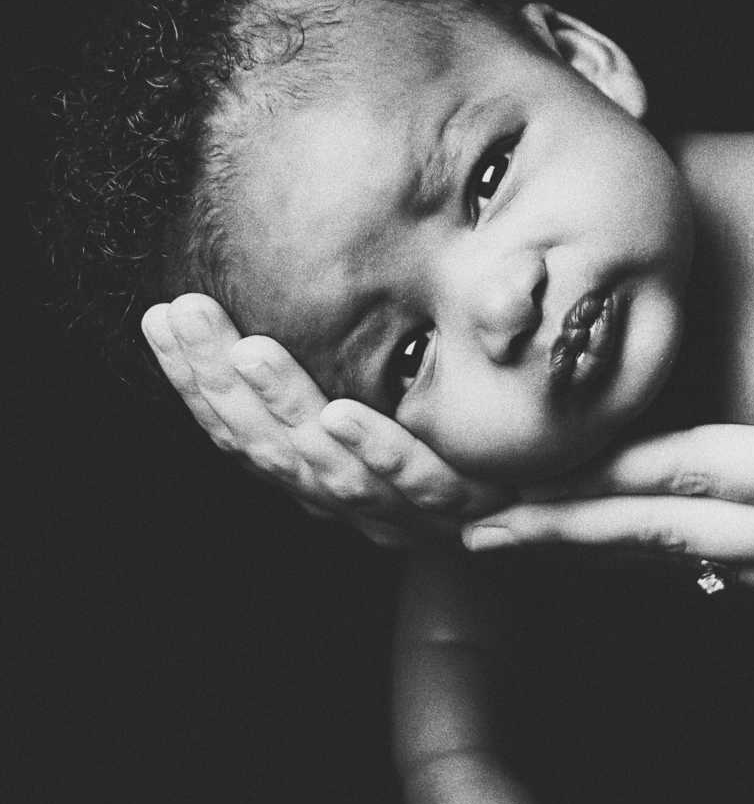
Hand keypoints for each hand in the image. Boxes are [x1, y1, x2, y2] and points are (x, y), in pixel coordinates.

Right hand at [141, 294, 508, 546]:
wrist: (540, 514)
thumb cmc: (450, 454)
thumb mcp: (382, 407)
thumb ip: (331, 367)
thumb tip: (276, 289)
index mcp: (316, 474)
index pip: (241, 430)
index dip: (196, 381)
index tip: (163, 318)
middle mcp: (344, 499)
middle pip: (267, 447)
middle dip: (220, 382)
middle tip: (188, 315)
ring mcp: (399, 509)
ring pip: (326, 466)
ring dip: (284, 407)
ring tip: (249, 352)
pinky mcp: (460, 508)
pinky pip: (415, 480)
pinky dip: (375, 450)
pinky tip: (342, 413)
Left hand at [463, 359, 753, 633]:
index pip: (678, 476)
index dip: (587, 484)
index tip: (509, 493)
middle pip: (659, 533)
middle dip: (562, 534)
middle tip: (478, 534)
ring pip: (686, 564)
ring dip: (604, 554)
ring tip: (534, 541)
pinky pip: (736, 582)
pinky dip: (673, 566)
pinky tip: (643, 554)